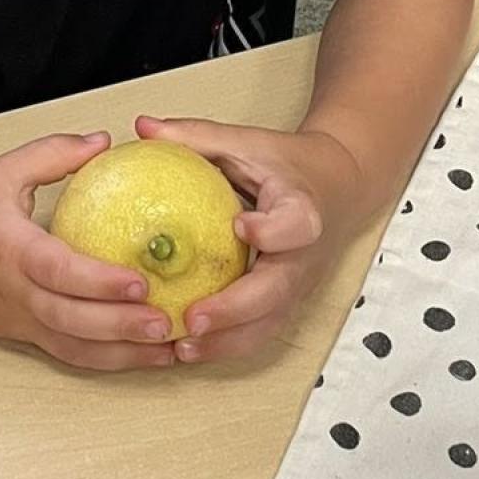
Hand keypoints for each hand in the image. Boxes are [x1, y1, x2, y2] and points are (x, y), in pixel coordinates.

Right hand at [0, 132, 175, 371]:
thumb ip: (54, 154)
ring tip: (169, 350)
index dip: (99, 281)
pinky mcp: (22, 336)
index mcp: (11, 249)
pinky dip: (107, 360)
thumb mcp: (2, 170)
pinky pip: (68, 353)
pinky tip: (142, 356)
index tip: (140, 282)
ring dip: (122, 354)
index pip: (58, 271)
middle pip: (70, 320)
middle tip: (166, 322)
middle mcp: (15, 292)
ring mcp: (18, 320)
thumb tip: (104, 142)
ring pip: (73, 348)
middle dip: (120, 326)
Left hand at [136, 116, 359, 364]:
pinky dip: (225, 346)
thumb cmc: (285, 165)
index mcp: (302, 208)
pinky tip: (184, 351)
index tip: (241, 226)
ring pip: (269, 324)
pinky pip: (259, 332)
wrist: (337, 187)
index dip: (273, 230)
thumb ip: (196, 138)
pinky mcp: (287, 303)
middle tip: (192, 319)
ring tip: (181, 349)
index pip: (297, 224)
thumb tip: (142, 128)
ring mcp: (298, 285)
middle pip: (279, 291)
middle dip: (236, 310)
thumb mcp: (246, 143)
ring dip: (227, 342)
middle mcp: (305, 255)